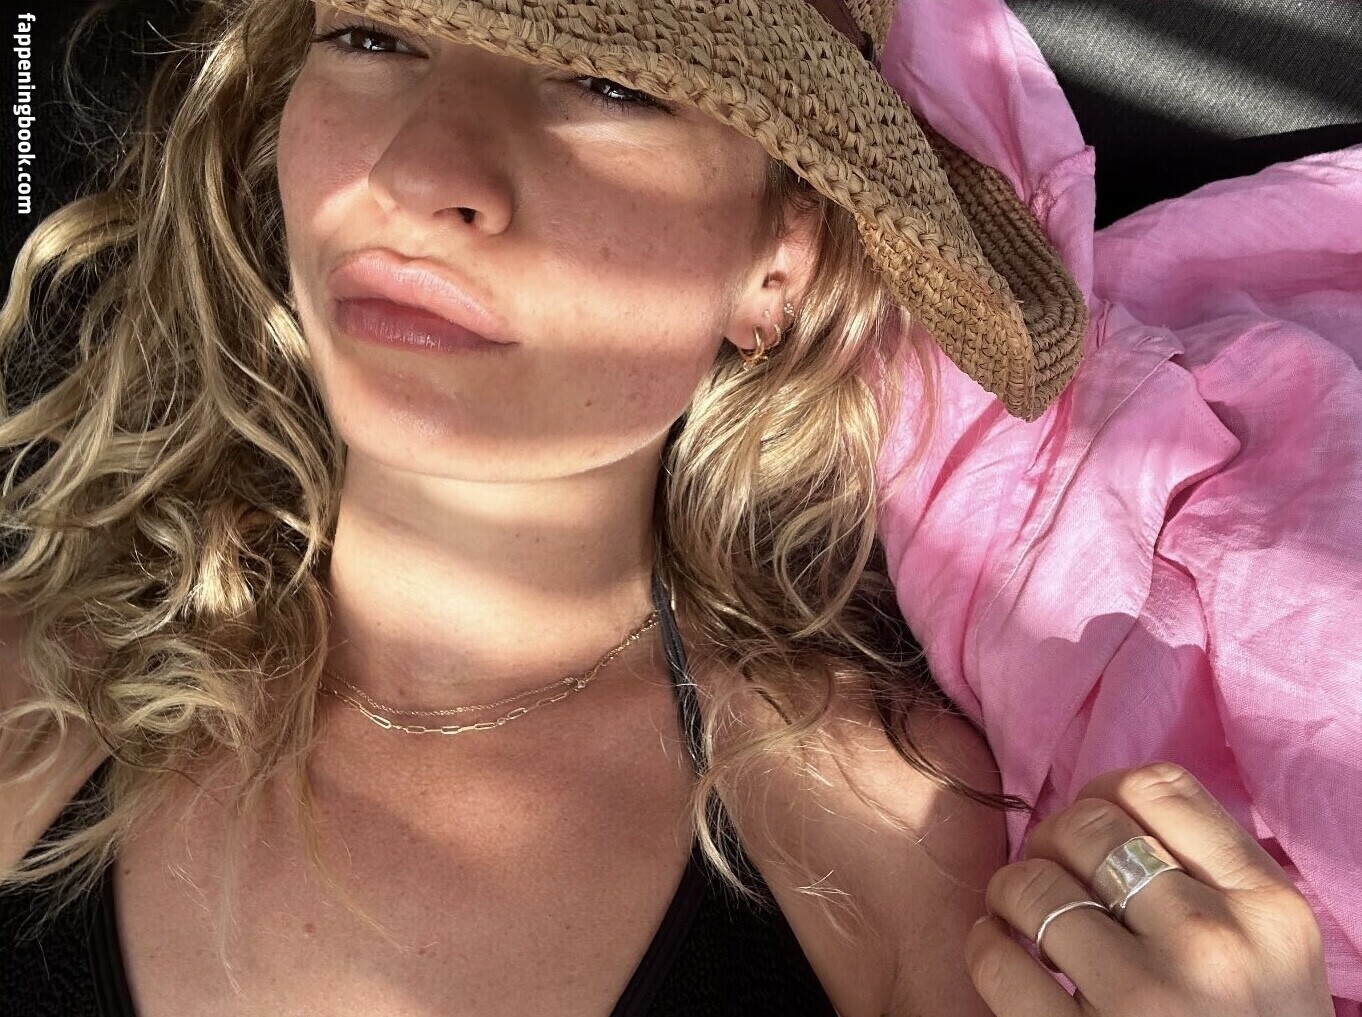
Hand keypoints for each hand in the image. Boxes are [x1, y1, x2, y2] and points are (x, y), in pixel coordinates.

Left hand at [964, 761, 1333, 1016]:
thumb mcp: (1272, 950)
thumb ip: (1213, 877)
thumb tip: (1104, 806)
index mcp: (1268, 909)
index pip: (1156, 788)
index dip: (1102, 793)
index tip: (1090, 826)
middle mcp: (1214, 945)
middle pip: (1086, 826)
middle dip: (1050, 839)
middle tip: (1047, 869)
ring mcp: (1149, 1000)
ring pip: (1034, 886)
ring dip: (1011, 892)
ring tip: (1019, 915)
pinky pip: (998, 962)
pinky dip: (985, 947)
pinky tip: (1002, 956)